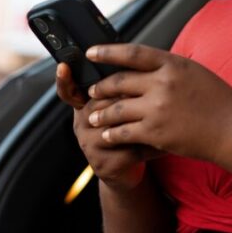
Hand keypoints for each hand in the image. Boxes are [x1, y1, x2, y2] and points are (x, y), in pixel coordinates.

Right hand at [56, 63, 161, 190]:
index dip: (64, 79)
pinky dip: (153, 146)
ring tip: (167, 117)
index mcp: (85, 106)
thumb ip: (118, 88)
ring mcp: (90, 145)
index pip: (69, 90)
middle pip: (101, 104)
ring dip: (144, 122)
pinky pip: (131, 150)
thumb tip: (134, 60)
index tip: (63, 67)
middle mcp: (82, 124)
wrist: (125, 172)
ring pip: (117, 127)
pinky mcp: (104, 164)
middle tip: (152, 94)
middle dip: (128, 99)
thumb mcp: (118, 108)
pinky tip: (168, 143)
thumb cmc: (126, 131)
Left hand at [85, 44, 231, 162]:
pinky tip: (107, 135)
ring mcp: (157, 108)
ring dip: (101, 113)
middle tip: (92, 91)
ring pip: (117, 108)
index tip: (91, 52)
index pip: (131, 52)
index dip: (107, 52)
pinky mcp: (156, 132)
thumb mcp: (195, 72)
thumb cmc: (220, 101)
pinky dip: (112, 133)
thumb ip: (170, 67)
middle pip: (119, 81)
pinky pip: (124, 131)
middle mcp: (162, 83)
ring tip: (94, 116)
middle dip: (101, 87)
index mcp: (172, 63)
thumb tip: (146, 64)